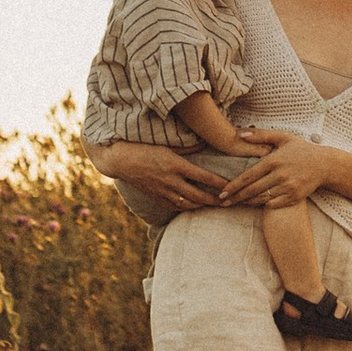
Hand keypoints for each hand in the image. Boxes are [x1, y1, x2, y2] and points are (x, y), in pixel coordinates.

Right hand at [109, 146, 232, 214]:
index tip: (232, 186)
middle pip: (199, 195)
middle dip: (215, 200)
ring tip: (215, 206)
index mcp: (176, 165)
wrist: (119, 160)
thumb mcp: (166, 143)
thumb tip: (204, 144)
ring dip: (203, 206)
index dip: (220, 183)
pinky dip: (186, 207)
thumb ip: (186, 147)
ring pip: (188, 204)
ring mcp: (163, 191)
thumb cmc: (142, 147)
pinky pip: (174, 206)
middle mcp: (171, 181)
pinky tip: (194, 206)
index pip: (204, 177)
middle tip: (229, 202)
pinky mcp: (155, 197)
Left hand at [216, 137, 336, 206]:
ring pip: (261, 198)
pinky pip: (273, 204)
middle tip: (222, 201)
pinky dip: (263, 204)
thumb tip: (240, 134)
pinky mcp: (294, 197)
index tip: (223, 192)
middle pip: (252, 190)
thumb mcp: (283, 137)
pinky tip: (254, 203)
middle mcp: (280, 175)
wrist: (325, 164)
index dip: (234, 185)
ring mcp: (288, 187)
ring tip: (235, 203)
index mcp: (274, 160)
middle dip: (236, 197)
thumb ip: (261, 135)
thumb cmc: (301, 149)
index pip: (249, 175)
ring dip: (247, 202)